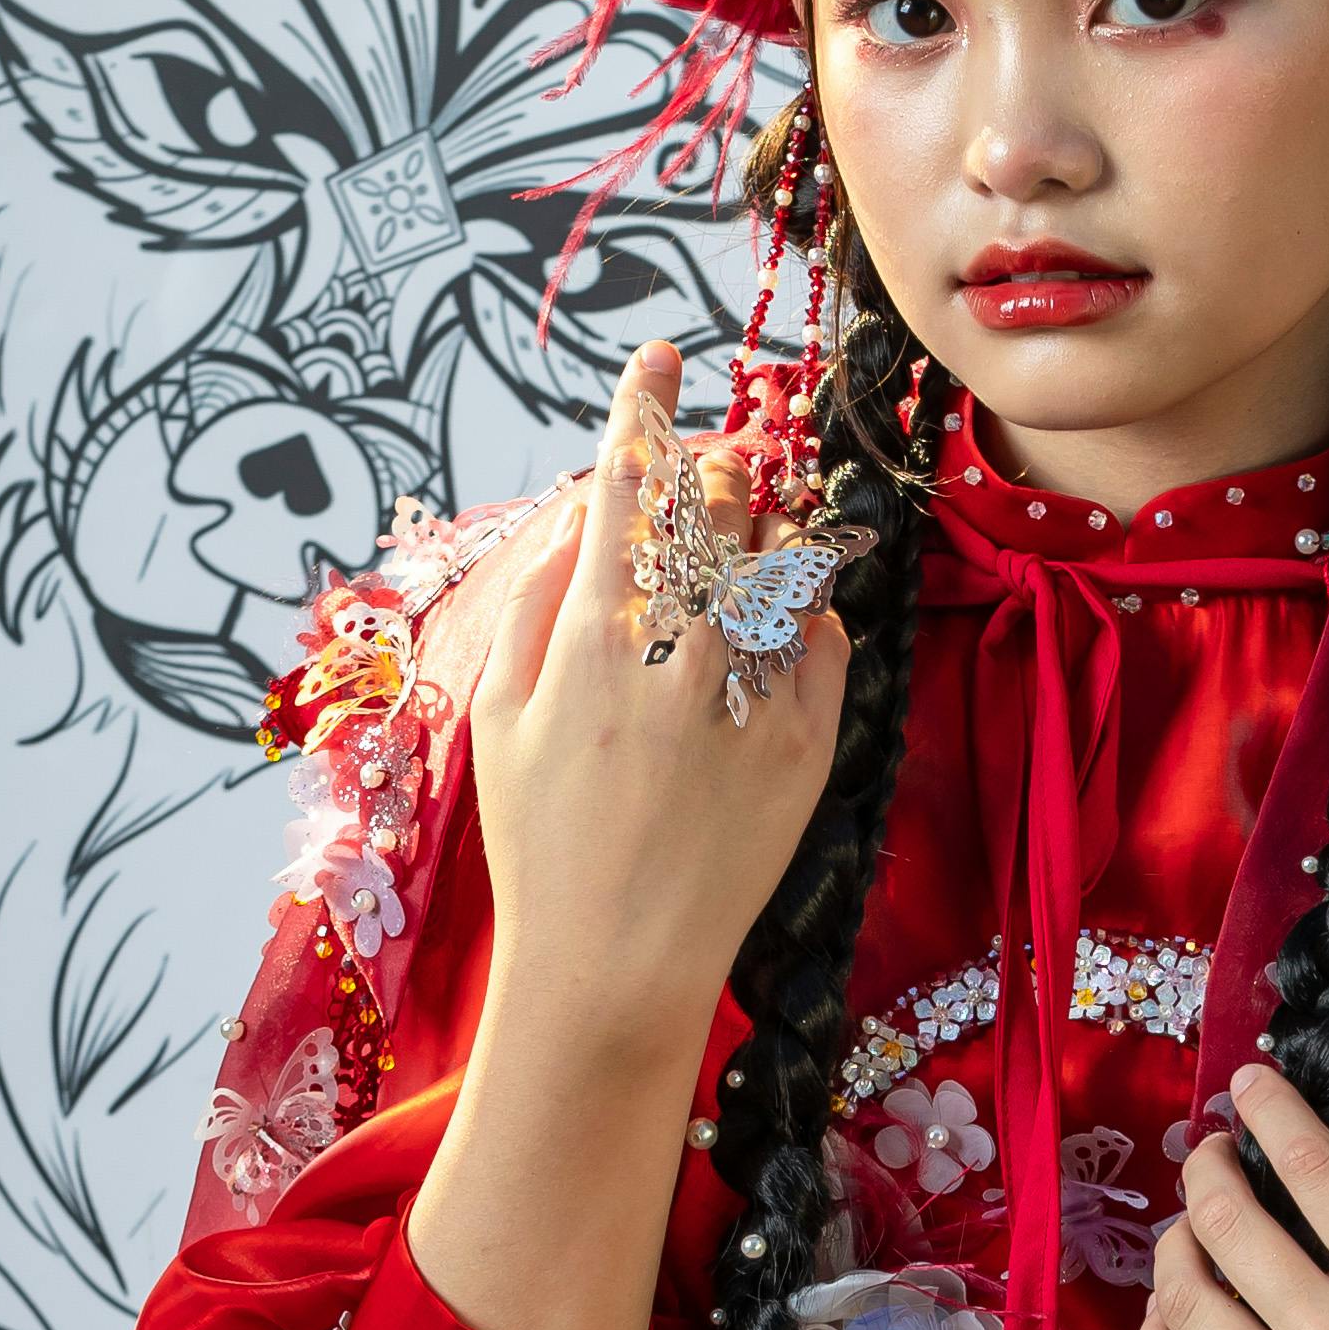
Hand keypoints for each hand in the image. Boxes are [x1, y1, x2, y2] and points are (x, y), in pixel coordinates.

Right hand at [408, 352, 852, 1329]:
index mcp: (590, 641)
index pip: (625, 487)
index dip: (645, 408)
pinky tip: (786, 622)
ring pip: (782, 564)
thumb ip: (540, 607)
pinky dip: (809, 614)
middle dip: (720, 468)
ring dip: (769, 531)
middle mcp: (677, 657)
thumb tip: (583, 525)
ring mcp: (750, 701)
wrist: (613, 969)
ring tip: (753, 538)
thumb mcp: (503, 719)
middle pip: (718, 508)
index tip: (664, 360)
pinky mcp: (806, 749)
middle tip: (721, 463)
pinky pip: (825, 643)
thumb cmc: (540, 848)